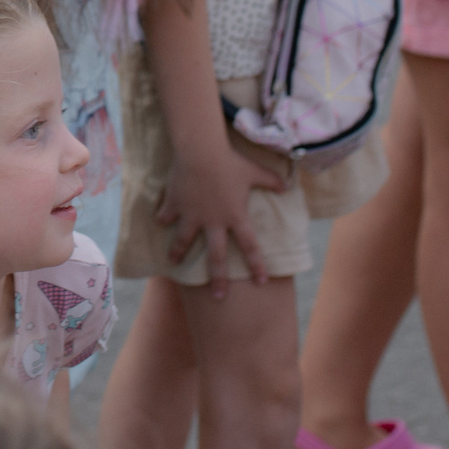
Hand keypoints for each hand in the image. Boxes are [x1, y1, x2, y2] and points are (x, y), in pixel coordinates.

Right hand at [154, 141, 284, 298]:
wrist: (200, 151)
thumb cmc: (230, 161)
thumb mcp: (254, 171)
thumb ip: (271, 181)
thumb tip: (289, 186)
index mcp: (235, 216)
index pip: (250, 246)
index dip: (257, 264)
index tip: (261, 281)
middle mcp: (213, 222)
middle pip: (216, 257)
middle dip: (218, 279)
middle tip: (218, 297)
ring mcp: (191, 215)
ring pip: (183, 241)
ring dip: (177, 253)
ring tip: (172, 262)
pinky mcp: (174, 205)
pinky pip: (166, 216)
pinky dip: (162, 218)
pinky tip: (160, 222)